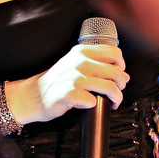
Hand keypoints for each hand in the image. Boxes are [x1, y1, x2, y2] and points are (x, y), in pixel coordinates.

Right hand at [11, 42, 127, 124]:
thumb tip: (124, 76)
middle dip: (121, 85)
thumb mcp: (75, 66)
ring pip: (110, 87)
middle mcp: (79, 61)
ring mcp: (74, 77)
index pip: (115, 52)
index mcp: (82, 51)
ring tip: (113, 102)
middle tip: (116, 92)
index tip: (117, 75)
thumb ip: (98, 66)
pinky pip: (94, 101)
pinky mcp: (70, 93)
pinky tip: (88, 105)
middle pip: (117, 72)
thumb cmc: (56, 81)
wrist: (34, 95)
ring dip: (116, 98)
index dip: (121, 65)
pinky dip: (93, 105)